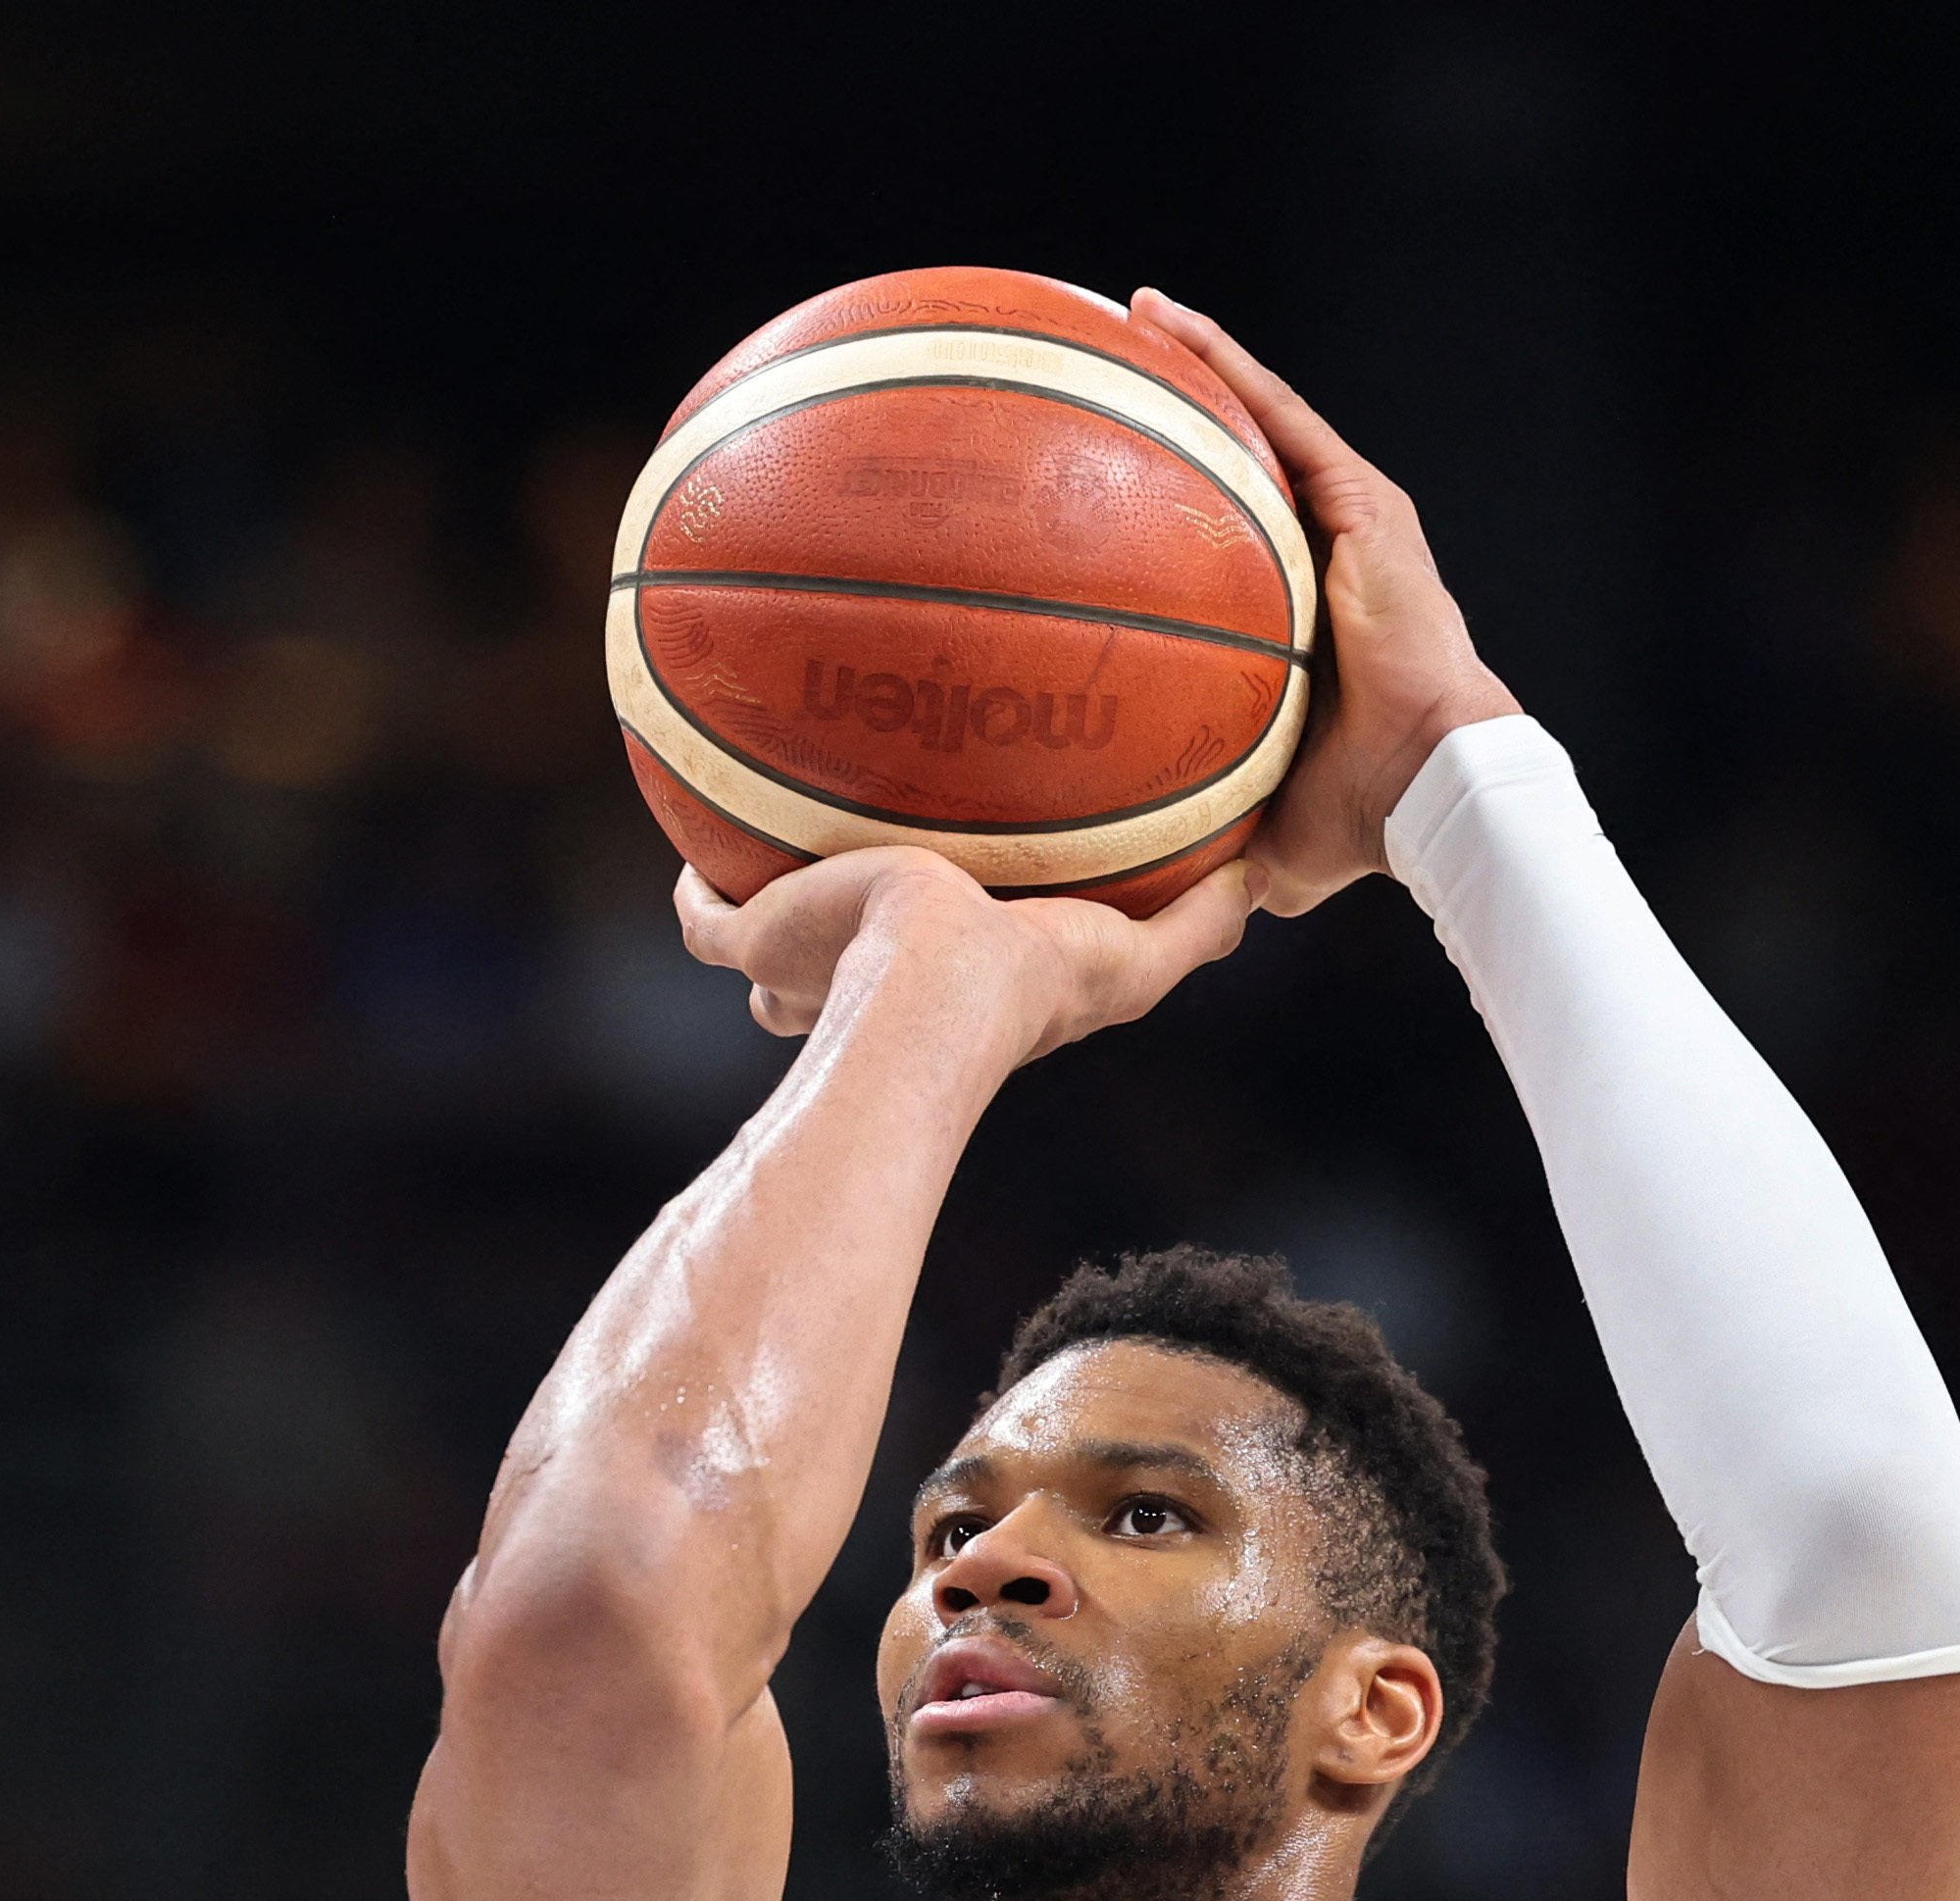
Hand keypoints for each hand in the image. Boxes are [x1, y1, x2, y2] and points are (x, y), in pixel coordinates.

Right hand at [675, 847, 1259, 1066]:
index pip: (931, 979)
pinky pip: (705, 920)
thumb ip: (1195, 927)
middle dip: (831, 946)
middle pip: (834, 983)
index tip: (942, 910)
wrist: (935, 991)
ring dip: (763, 921)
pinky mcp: (753, 943)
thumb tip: (1262, 886)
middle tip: (846, 881)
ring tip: (765, 853)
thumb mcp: (1133, 957)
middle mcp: (865, 994)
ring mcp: (797, 972)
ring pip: (763, 957)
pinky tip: (697, 847)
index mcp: (940, 991)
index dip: (935, 948)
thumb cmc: (1029, 988)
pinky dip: (698, 893)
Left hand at [1133, 288, 1522, 916]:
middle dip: (1184, 411)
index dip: (1181, 505)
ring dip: (1202, 363)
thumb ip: (1208, 843)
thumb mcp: (1261, 832)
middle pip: (1246, 463)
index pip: (1236, 544)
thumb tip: (1147, 899)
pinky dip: (1230, 370)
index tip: (1109, 480)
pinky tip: (1172, 327)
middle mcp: (1332, 558)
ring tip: (1133, 314)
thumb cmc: (1360, 822)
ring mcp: (1354, 525)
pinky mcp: (1368, 506)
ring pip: (1265, 420)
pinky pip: (1285, 419)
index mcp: (1308, 620)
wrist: (1434, 792)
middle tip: (1108, 368)